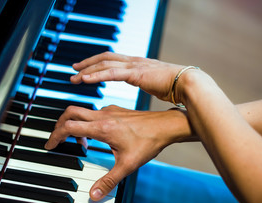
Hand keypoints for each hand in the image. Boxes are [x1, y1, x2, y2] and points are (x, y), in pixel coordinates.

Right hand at [45, 105, 193, 200]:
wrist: (165, 126)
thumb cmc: (149, 141)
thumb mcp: (128, 164)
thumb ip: (109, 180)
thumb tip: (95, 194)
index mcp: (102, 128)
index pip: (70, 127)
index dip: (56, 136)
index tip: (50, 145)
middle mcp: (103, 116)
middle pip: (70, 112)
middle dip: (60, 125)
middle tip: (57, 139)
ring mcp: (109, 111)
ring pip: (82, 111)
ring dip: (74, 123)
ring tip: (78, 141)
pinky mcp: (115, 110)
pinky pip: (93, 113)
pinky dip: (87, 122)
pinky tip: (95, 135)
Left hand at [70, 51, 187, 101]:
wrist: (188, 84)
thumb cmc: (174, 86)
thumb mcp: (154, 82)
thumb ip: (145, 81)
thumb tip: (144, 85)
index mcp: (136, 64)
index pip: (112, 60)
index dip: (96, 63)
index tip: (85, 69)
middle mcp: (133, 61)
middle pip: (104, 58)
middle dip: (87, 64)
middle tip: (73, 70)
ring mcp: (134, 65)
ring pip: (105, 64)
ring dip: (88, 70)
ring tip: (75, 77)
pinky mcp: (136, 73)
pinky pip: (112, 73)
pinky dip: (97, 75)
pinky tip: (86, 79)